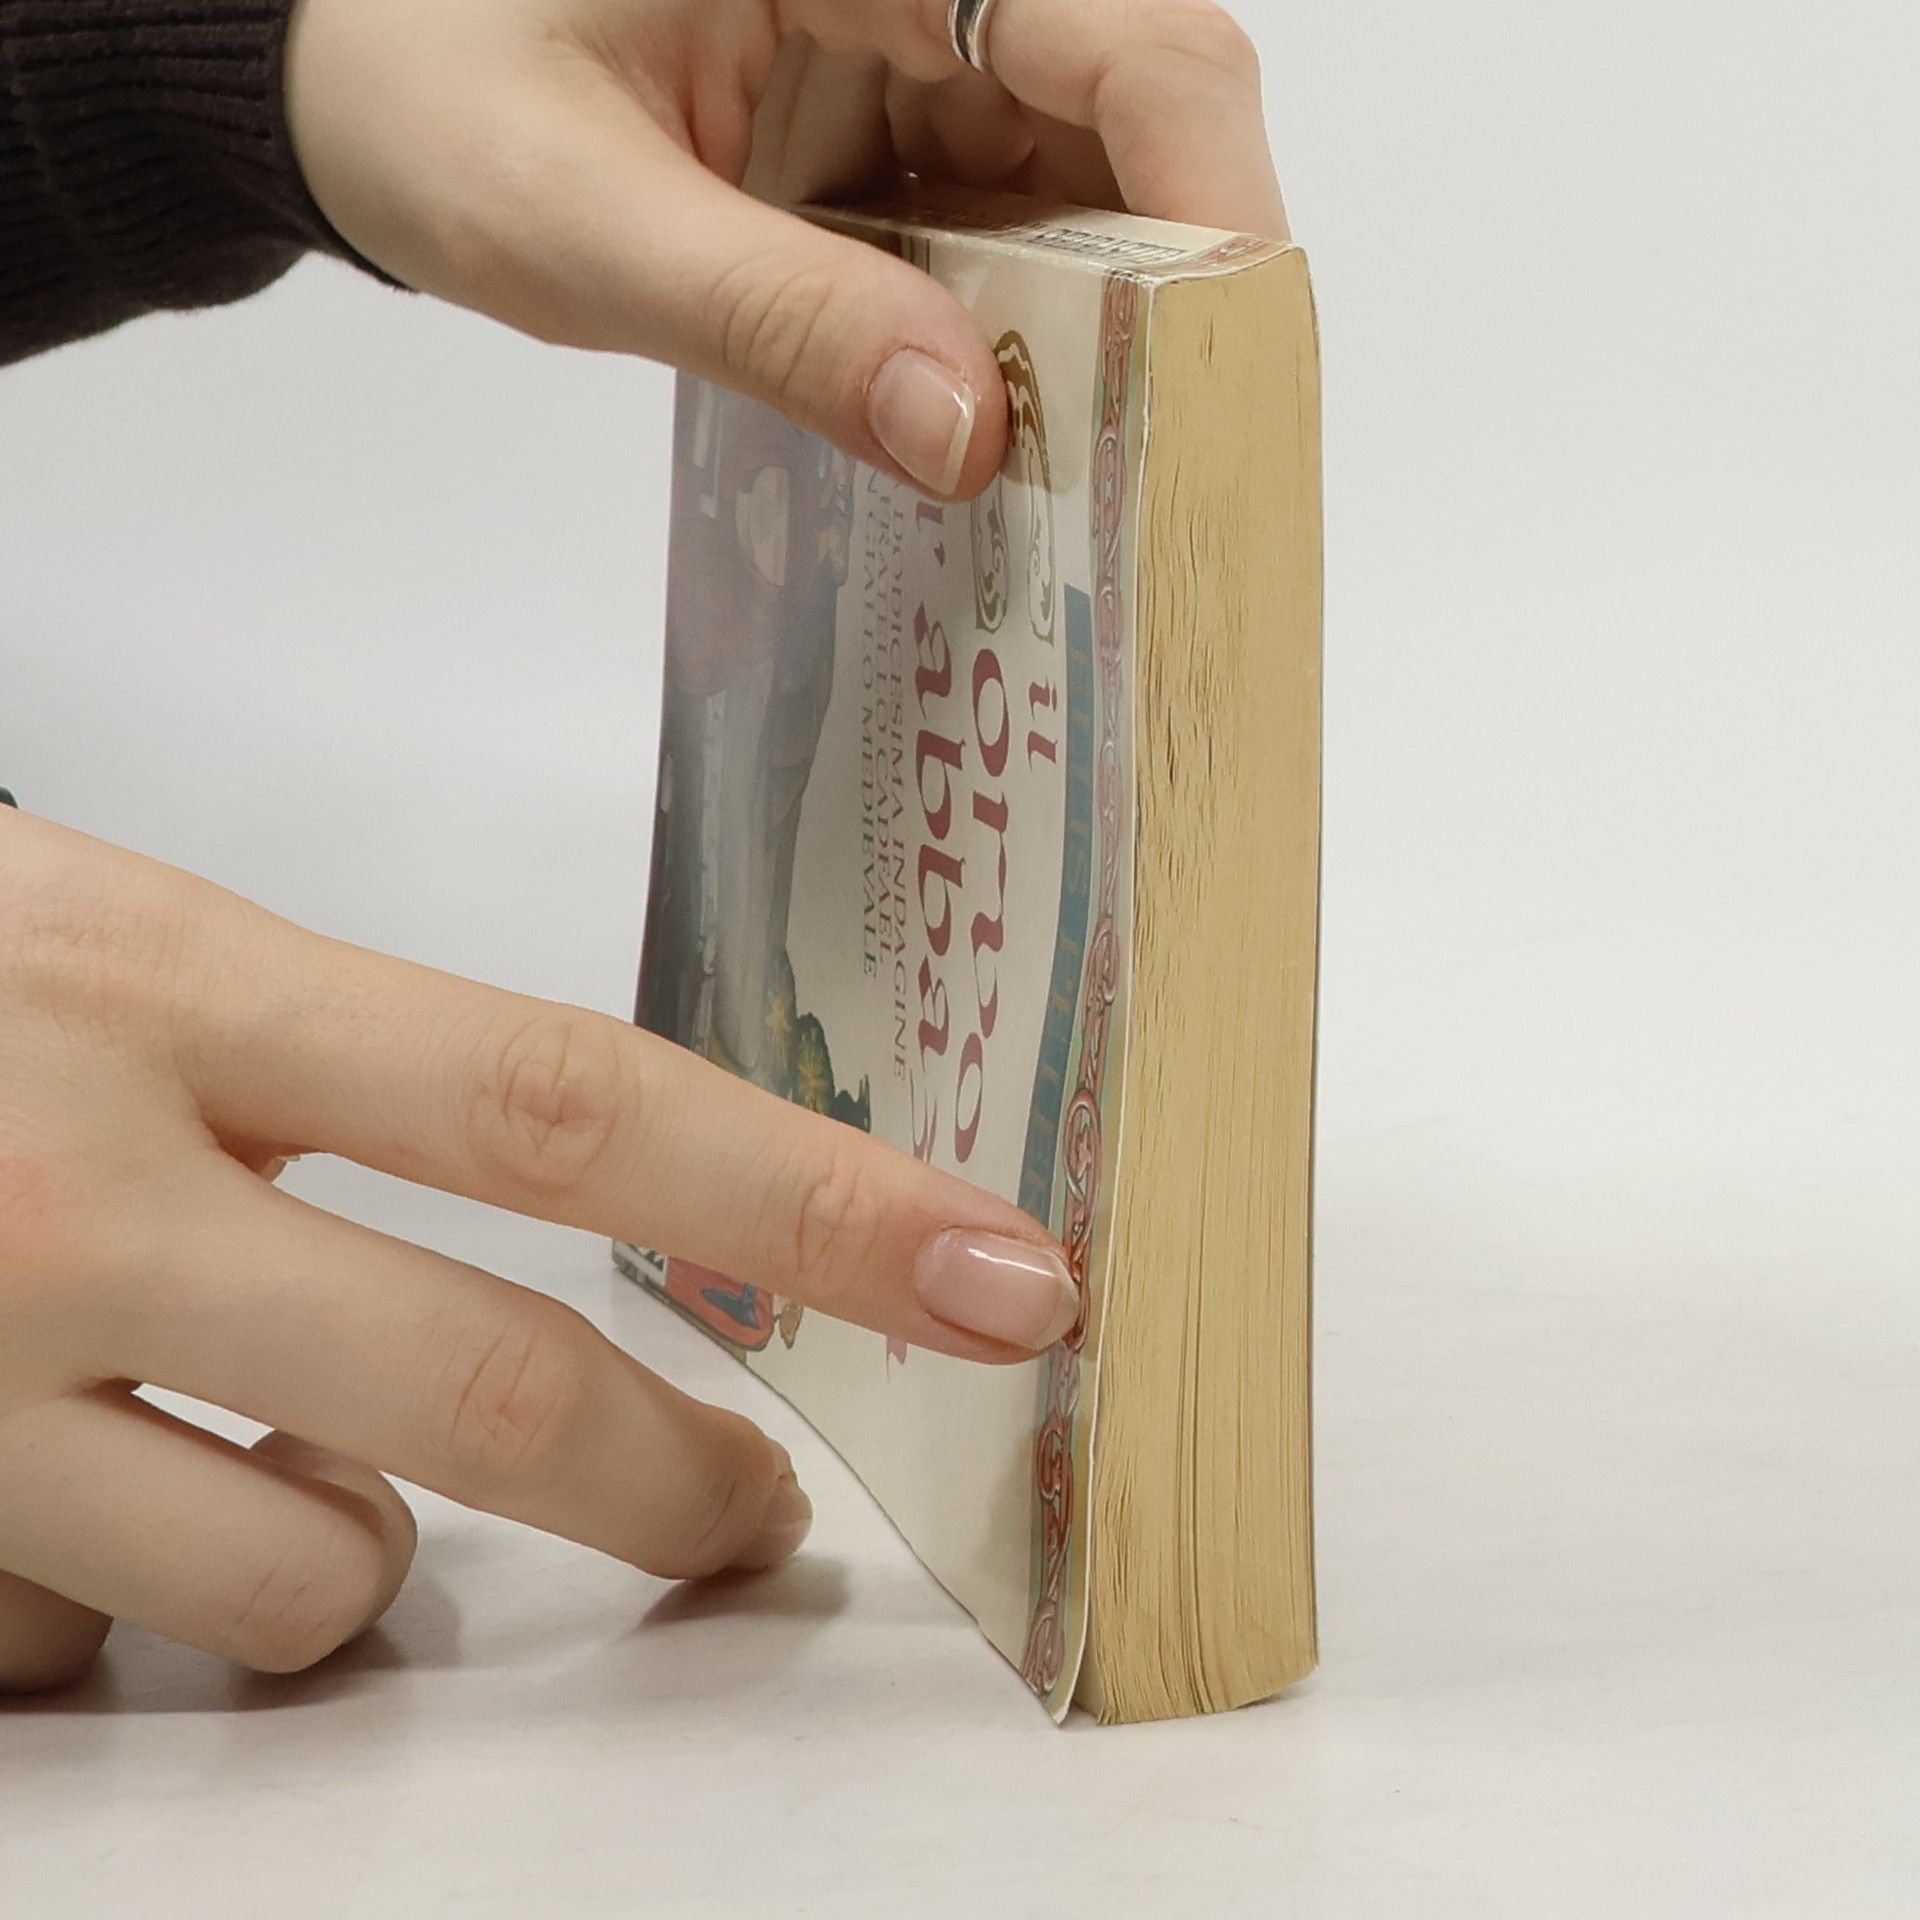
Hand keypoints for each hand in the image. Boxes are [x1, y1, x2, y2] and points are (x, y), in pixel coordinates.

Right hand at [0, 813, 1075, 1689]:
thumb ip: (305, 1088)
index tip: (998, 1271)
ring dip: (340, 1551)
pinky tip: (67, 1489)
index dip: (809, 1201)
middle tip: (743, 1510)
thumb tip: (503, 1271)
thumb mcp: (94, 947)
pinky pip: (90, 1644)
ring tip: (285, 1457)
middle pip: (486, 1384)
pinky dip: (131, 1596)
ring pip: (289, 1579)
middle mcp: (66, 1192)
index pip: (570, 1099)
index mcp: (163, 987)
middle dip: (660, 1479)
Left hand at [285, 0, 1284, 497]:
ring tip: (1073, 479)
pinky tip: (987, 433)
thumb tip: (967, 434)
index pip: (1132, 38)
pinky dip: (1009, 342)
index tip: (1224, 372)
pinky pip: (1000, 236)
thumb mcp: (581, 219)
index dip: (1213, 200)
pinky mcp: (890, 133)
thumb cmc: (425, 87)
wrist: (355, 80)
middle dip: (1154, 305)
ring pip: (1083, 194)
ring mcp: (914, 53)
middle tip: (1148, 474)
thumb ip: (774, 318)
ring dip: (1087, 341)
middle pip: (1133, 125)